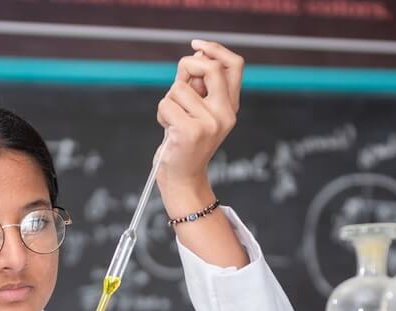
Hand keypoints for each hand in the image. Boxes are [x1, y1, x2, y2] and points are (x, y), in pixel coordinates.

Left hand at [155, 39, 244, 215]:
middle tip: (178, 85)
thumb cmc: (186, 142)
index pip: (235, 65)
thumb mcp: (197, 111)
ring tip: (174, 121)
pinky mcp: (190, 131)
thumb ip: (198, 85)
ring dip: (169, 101)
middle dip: (187, 67)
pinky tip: (169, 131)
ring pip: (179, 88)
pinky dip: (161, 115)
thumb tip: (197, 55)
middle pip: (209, 68)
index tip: (196, 46)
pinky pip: (166, 104)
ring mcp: (210, 123)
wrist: (183, 179)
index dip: (215, 50)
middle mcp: (225, 114)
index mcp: (230, 107)